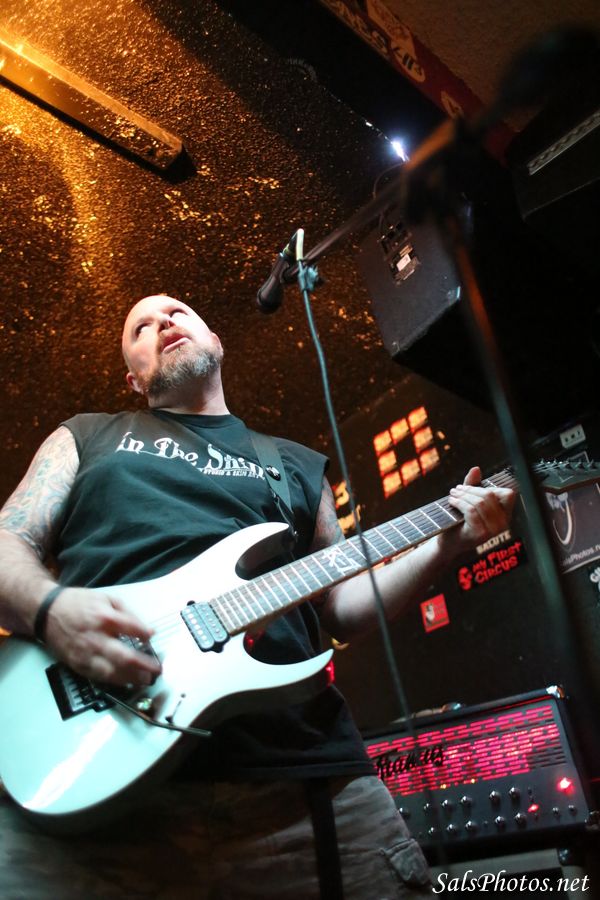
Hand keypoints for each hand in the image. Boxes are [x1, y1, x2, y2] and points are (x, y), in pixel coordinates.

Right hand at [44, 587, 161, 685]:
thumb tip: (146, 629)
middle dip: (144, 665)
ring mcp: (87, 654)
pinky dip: (115, 681)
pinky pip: (99, 677)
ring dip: (132, 678)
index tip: (152, 637)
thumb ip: (127, 613)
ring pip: (113, 672)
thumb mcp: (106, 598)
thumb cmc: (78, 604)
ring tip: (145, 679)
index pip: (133, 629)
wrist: (47, 613)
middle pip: (125, 657)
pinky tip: (126, 681)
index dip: (146, 635)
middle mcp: (97, 638)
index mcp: (105, 618)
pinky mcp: (78, 665)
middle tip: (156, 669)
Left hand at [444, 466, 515, 556]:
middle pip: (490, 495)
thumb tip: (476, 469)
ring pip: (480, 502)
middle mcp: (503, 523)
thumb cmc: (460, 522)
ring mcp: (493, 530)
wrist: (449, 543)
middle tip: (456, 489)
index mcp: (505, 515)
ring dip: (463, 495)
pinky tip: (451, 502)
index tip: (471, 487)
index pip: (508, 494)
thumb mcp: (468, 501)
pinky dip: (459, 503)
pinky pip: (471, 511)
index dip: (490, 487)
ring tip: (452, 494)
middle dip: (470, 489)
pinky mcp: (480, 534)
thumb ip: (473, 485)